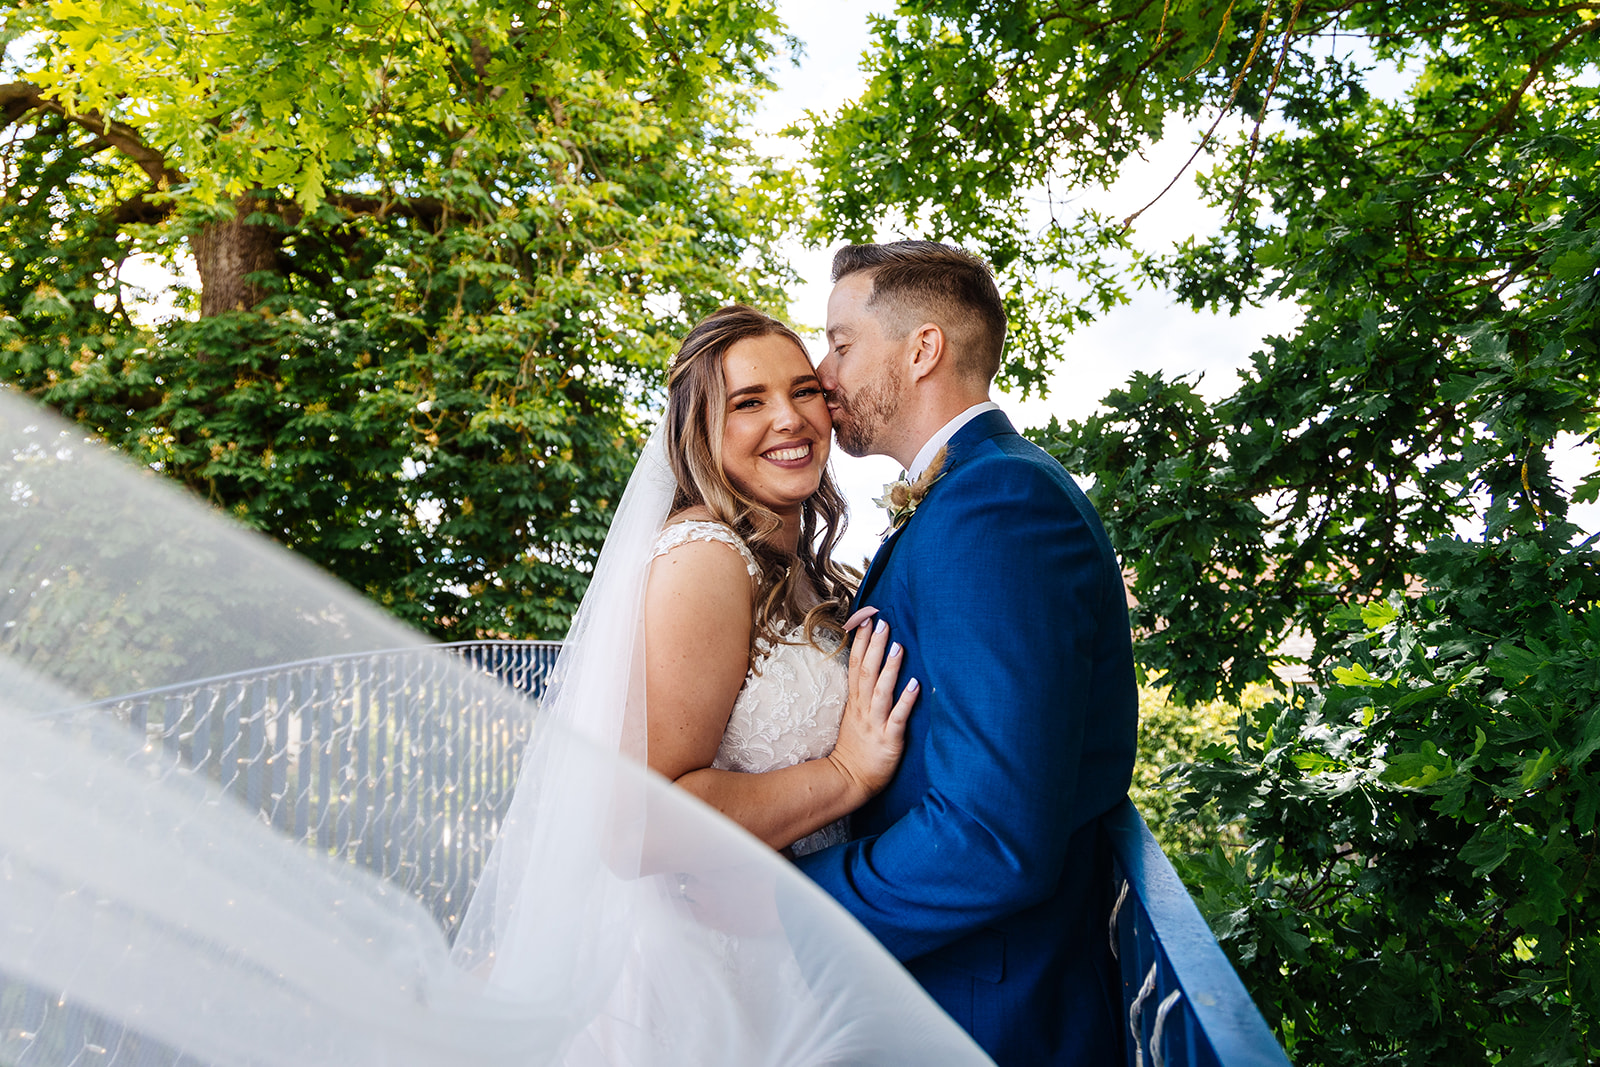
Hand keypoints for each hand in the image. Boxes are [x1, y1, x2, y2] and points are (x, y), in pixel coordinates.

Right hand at [827, 615, 918, 806]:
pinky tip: (916, 685)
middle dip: (873, 647)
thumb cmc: (856, 748)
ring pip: (881, 691)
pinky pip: (898, 717)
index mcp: (855, 702)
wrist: (849, 779)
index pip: (856, 665)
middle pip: (867, 672)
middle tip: (881, 623)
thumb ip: (862, 693)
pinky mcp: (889, 740)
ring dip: (889, 668)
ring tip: (898, 646)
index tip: (864, 619)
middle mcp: (864, 709)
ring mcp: (876, 723)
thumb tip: (871, 669)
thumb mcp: (854, 715)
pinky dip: (906, 700)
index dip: (860, 642)